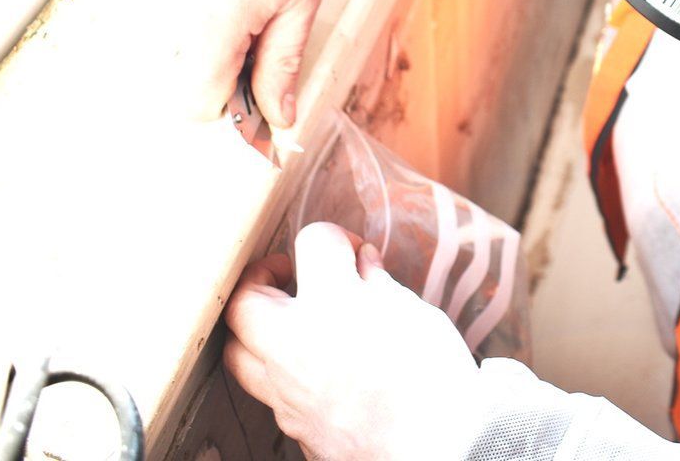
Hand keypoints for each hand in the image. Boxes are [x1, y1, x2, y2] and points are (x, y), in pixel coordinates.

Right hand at [155, 0, 322, 127]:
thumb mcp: (300, 3)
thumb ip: (283, 65)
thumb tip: (277, 120)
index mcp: (212, 25)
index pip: (198, 107)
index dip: (230, 114)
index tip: (254, 100)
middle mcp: (168, 18)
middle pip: (176, 90)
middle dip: (214, 87)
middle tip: (250, 54)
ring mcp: (149, 3)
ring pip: (166, 65)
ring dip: (199, 60)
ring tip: (233, 21)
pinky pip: (156, 36)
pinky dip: (184, 36)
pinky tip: (212, 7)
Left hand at [224, 224, 484, 460]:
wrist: (440, 450)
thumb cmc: (435, 378)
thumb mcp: (416, 313)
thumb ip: (379, 284)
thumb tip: (363, 266)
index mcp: (331, 303)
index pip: (314, 242)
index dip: (336, 239)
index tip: (353, 252)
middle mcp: (294, 344)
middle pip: (246, 297)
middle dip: (266, 278)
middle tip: (295, 277)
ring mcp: (287, 392)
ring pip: (238, 351)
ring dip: (256, 328)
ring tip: (289, 322)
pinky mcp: (293, 427)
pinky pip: (266, 392)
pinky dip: (279, 371)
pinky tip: (312, 366)